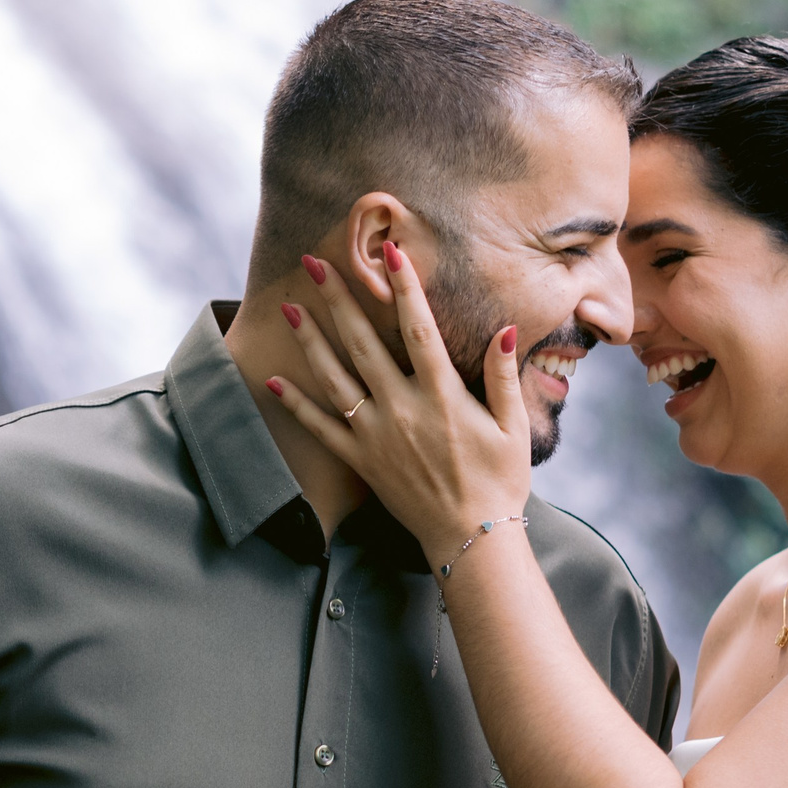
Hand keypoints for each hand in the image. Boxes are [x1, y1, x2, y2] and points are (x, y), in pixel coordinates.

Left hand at [265, 245, 531, 561]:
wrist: (471, 537)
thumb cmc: (499, 481)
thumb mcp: (514, 426)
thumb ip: (503, 375)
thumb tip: (504, 327)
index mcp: (441, 395)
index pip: (418, 328)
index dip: (403, 287)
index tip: (389, 250)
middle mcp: (401, 409)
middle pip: (362, 343)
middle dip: (338, 298)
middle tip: (315, 262)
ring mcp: (376, 435)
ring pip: (334, 378)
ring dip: (310, 340)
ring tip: (290, 306)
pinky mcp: (361, 461)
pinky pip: (322, 429)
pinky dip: (296, 405)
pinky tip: (273, 380)